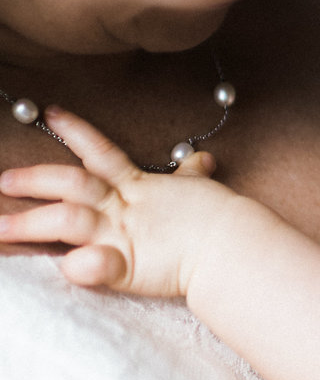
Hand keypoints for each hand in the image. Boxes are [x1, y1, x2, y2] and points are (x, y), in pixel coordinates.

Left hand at [0, 106, 234, 296]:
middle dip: (34, 180)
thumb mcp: (200, 192)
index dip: (76, 130)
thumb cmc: (219, 220)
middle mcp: (124, 207)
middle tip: (2, 180)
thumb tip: (202, 162)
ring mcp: (122, 236)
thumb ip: (191, 178)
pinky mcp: (128, 268)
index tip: (51, 111)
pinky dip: (81, 266)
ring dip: (30, 223)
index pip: (101, 151)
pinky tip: (65, 267)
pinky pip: (96, 265)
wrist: (236, 245)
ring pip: (67, 220)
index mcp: (139, 187)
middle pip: (71, 184)